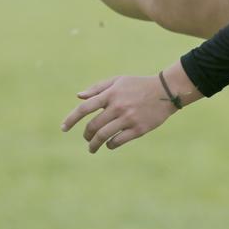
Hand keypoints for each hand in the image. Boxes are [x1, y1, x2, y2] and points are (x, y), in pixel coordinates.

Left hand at [61, 74, 176, 152]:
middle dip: (86, 135)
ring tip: (92, 148)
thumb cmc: (138, 85)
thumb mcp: (118, 81)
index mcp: (111, 94)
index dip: (71, 119)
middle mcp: (118, 106)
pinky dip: (110, 145)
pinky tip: (109, 144)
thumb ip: (98, 88)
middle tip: (86, 138)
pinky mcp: (138, 129)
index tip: (63, 128)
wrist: (165, 91)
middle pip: (93, 126)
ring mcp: (128, 119)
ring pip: (103, 136)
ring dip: (94, 144)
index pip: (85, 108)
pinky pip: (118, 141)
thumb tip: (79, 96)